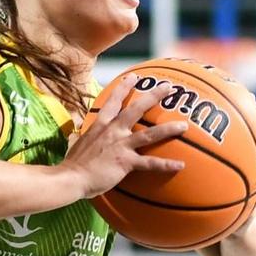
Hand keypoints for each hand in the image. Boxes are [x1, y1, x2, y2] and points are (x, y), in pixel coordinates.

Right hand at [63, 89, 189, 199]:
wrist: (72, 178)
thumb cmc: (72, 163)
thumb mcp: (73, 144)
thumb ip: (77, 137)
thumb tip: (73, 135)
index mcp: (100, 125)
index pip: (113, 102)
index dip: (123, 88)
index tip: (133, 77)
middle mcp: (113, 131)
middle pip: (136, 109)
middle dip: (153, 96)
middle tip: (168, 86)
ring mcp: (121, 145)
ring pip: (149, 134)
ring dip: (168, 129)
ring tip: (184, 126)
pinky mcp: (126, 162)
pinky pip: (150, 163)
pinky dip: (166, 165)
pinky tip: (181, 165)